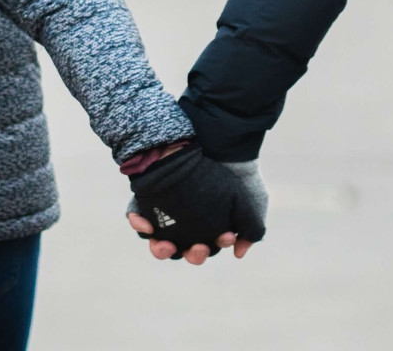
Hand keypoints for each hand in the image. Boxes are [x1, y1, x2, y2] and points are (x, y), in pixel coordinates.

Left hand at [125, 147, 265, 263]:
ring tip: (164, 244)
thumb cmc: (236, 170)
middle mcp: (185, 222)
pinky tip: (145, 222)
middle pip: (179, 250)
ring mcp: (166, 210)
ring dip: (159, 248)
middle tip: (196, 247)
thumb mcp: (253, 199)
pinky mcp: (151, 197)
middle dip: (188, 254)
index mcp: (205, 227)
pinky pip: (139, 216)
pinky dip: (139, 223)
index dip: (206, 251)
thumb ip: (252, 227)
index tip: (221, 237)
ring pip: (157, 240)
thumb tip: (237, 254)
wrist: (218, 139)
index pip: (201, 250)